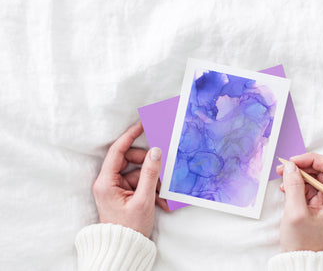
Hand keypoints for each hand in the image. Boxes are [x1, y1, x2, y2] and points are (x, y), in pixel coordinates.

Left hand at [92, 122, 168, 237]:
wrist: (125, 249)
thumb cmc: (129, 228)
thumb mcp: (143, 199)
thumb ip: (151, 174)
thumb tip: (156, 151)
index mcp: (106, 182)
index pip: (117, 151)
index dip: (130, 136)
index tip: (142, 125)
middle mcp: (108, 182)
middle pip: (130, 161)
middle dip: (148, 166)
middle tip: (162, 172)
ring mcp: (116, 188)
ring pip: (137, 173)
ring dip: (152, 181)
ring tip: (163, 193)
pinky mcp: (123, 194)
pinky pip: (139, 184)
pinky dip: (151, 189)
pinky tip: (160, 201)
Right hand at [276, 153, 322, 251]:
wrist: (301, 257)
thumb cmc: (302, 241)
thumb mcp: (295, 212)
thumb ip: (294, 186)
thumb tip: (290, 166)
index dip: (311, 160)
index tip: (293, 161)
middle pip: (322, 170)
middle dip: (301, 166)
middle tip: (283, 167)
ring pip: (314, 176)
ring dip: (297, 174)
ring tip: (282, 177)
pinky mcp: (318, 203)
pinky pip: (308, 185)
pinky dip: (296, 183)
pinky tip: (286, 188)